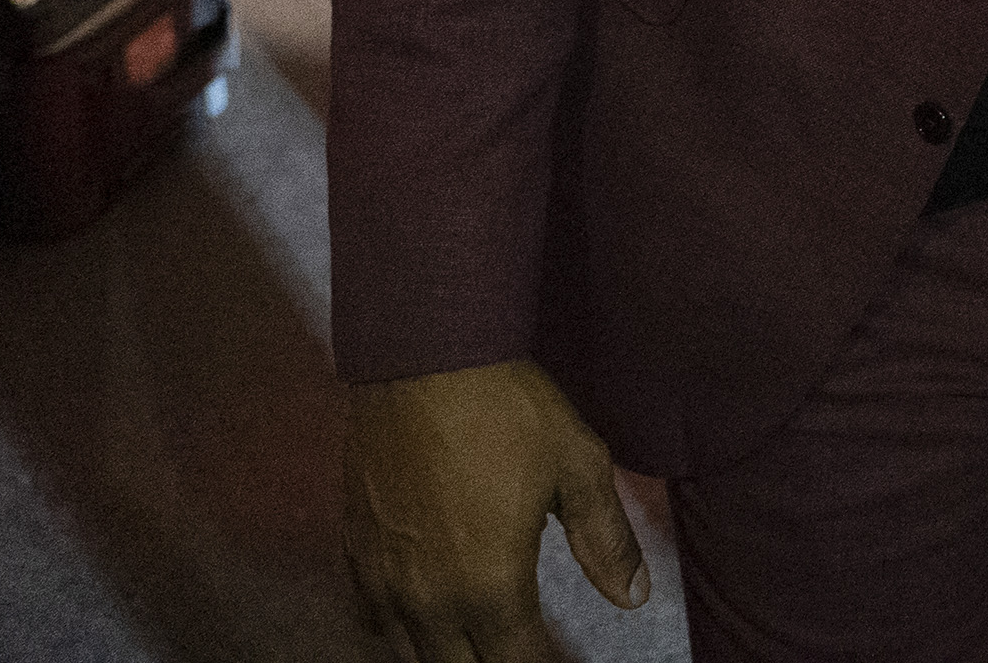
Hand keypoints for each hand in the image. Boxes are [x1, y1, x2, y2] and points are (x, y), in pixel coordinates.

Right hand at [344, 358, 647, 658]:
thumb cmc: (507, 408)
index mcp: (488, 586)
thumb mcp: (578, 466)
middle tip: (524, 649)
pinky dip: (398, 632)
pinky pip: (372, 619)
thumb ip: (606, 541)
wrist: (424, 356)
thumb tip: (633, 598)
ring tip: (478, 644)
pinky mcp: (355, 550)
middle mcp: (428, 598)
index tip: (562, 662)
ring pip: (411, 653)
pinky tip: (421, 619)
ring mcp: (384, 578)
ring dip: (448, 654)